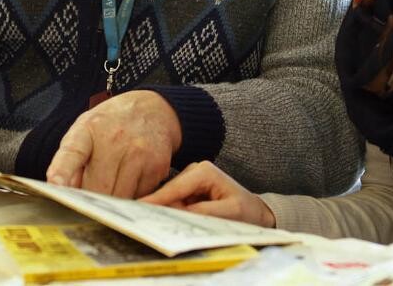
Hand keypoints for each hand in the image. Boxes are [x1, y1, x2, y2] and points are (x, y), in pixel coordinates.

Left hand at [46, 90, 181, 197]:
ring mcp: (138, 153)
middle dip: (91, 201)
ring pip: (118, 198)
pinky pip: (139, 198)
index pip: (72, 153)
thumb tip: (64, 196)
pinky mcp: (157, 167)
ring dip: (112, 202)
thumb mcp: (85, 131)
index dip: (62, 171)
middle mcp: (114, 139)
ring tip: (113, 183)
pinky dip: (132, 197)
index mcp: (88, 130)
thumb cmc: (112, 124)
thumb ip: (70, 163)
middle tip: (90, 197)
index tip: (55, 184)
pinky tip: (132, 179)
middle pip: (96, 189)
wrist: (153, 109)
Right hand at [141, 161, 276, 226]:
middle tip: (144, 221)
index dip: (156, 199)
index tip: (137, 207)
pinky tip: (167, 220)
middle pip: (168, 192)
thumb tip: (179, 212)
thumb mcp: (230, 213)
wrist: (255, 212)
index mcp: (204, 171)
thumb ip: (205, 212)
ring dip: (164, 211)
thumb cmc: (246, 211)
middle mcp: (194, 171)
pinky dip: (170, 212)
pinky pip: (173, 202)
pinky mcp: (187, 190)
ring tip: (158, 223)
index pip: (175, 187)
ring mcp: (189, 179)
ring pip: (169, 198)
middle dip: (158, 207)